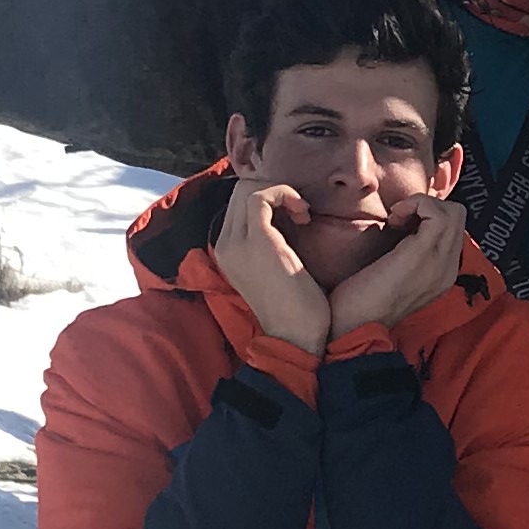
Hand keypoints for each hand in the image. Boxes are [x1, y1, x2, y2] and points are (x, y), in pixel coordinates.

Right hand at [217, 174, 330, 355]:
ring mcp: (237, 243)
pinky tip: (304, 215)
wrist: (296, 339)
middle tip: (299, 213)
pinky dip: (285, 195)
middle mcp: (225, 245)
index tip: (294, 216)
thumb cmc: (295, 310)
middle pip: (240, 191)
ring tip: (302, 215)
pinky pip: (262, 196)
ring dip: (281, 192)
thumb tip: (286, 218)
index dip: (268, 198)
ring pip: (247, 189)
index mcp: (227, 252)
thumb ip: (270, 245)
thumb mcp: (275, 270)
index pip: (237, 204)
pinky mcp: (257, 242)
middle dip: (274, 191)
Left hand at [325, 194, 468, 338]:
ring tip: (396, 220)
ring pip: (452, 212)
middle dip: (427, 206)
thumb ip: (408, 257)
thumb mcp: (395, 277)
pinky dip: (415, 204)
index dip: (428, 216)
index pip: (454, 229)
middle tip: (398, 220)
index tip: (399, 224)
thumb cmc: (362, 301)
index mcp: (443, 274)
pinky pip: (436, 214)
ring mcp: (439, 263)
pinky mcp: (423, 254)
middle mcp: (448, 269)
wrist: (351, 326)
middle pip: (457, 217)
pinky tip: (394, 219)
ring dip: (421, 205)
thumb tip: (403, 229)